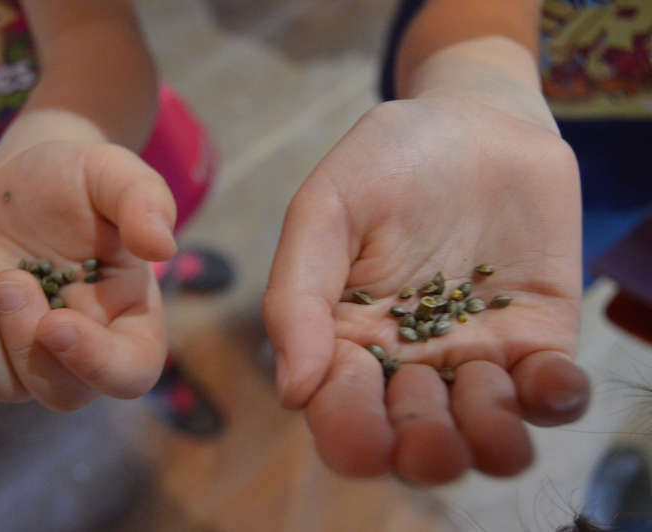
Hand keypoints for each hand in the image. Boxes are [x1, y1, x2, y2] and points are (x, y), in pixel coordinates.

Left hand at [0, 140, 177, 411]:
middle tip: (7, 280)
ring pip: (5, 386)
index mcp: (131, 316)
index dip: (97, 365)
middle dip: (23, 344)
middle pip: (61, 393)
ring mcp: (32, 346)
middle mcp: (85, 343)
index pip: (131, 372)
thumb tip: (162, 246)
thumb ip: (145, 203)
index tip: (58, 322)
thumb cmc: (82, 179)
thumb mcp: (116, 174)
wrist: (29, 176)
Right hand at [263, 97, 588, 484]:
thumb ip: (297, 292)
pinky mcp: (538, 337)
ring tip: (495, 434)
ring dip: (490, 443)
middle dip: (423, 451)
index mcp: (348, 340)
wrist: (476, 120)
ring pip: (484, 426)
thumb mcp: (326, 207)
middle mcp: (411, 360)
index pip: (343, 410)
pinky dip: (556, 398)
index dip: (349, 431)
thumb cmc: (388, 160)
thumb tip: (292, 392)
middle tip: (431, 445)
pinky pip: (550, 388)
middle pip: (415, 434)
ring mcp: (477, 352)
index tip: (362, 434)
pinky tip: (550, 382)